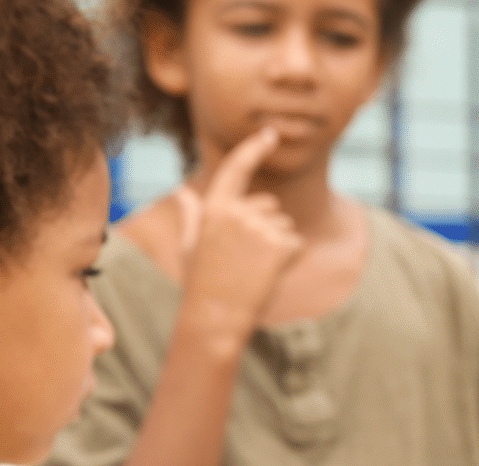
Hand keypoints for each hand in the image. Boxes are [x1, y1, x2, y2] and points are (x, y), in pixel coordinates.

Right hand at [175, 125, 304, 328]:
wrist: (216, 317)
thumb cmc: (201, 283)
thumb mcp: (191, 245)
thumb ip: (191, 215)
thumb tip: (181, 191)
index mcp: (214, 208)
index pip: (237, 168)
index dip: (254, 148)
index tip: (270, 133)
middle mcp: (238, 212)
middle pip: (270, 206)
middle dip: (265, 227)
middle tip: (243, 260)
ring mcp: (261, 227)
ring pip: (285, 226)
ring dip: (277, 246)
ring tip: (253, 270)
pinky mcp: (282, 245)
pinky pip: (297, 244)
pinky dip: (289, 260)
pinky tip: (269, 275)